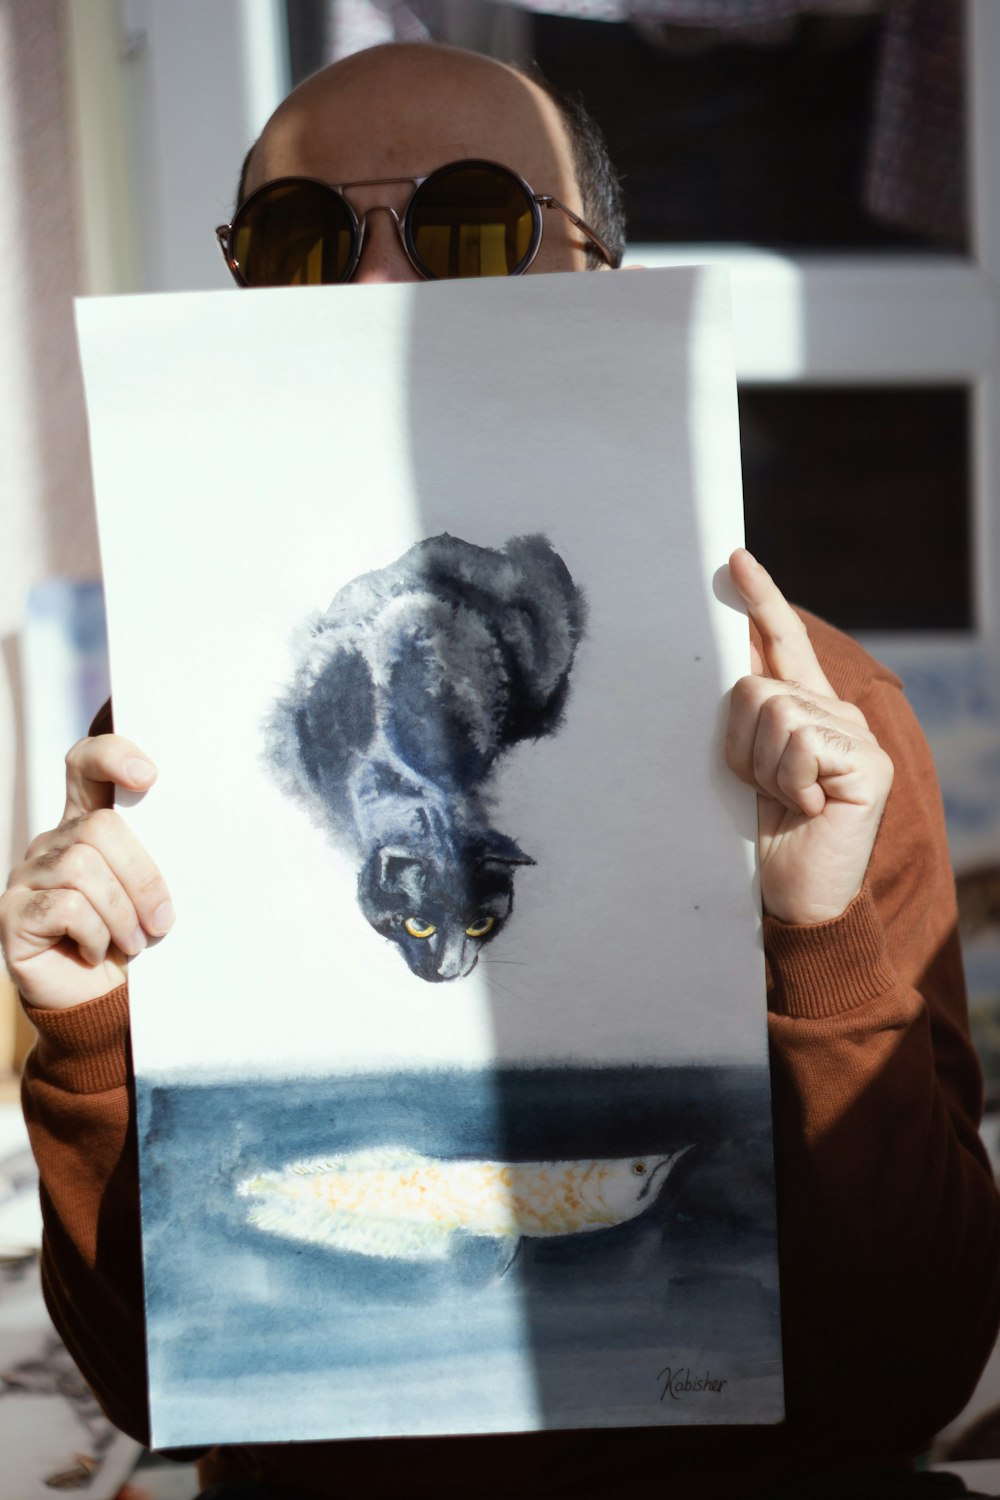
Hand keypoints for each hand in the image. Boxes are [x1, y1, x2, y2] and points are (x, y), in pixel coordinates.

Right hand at [0, 736, 172, 1009]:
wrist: (98, 1001)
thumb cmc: (131, 940)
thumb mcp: (149, 892)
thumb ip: (154, 856)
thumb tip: (194, 833)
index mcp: (84, 824)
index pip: (85, 765)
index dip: (111, 756)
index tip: (148, 776)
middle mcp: (50, 842)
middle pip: (99, 827)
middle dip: (142, 877)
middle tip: (161, 921)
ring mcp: (26, 876)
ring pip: (84, 868)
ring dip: (122, 914)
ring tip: (134, 942)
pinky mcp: (13, 915)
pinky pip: (67, 907)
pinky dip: (96, 935)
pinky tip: (97, 952)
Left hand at [725, 550, 893, 924]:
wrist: (797, 899)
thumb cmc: (766, 837)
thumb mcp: (746, 767)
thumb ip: (744, 717)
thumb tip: (722, 662)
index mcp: (806, 710)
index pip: (784, 643)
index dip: (761, 601)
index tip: (734, 560)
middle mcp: (836, 714)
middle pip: (753, 685)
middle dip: (738, 742)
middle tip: (760, 788)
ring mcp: (856, 737)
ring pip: (772, 711)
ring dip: (762, 767)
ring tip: (786, 802)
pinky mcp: (867, 764)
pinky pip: (800, 741)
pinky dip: (790, 781)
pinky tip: (809, 809)